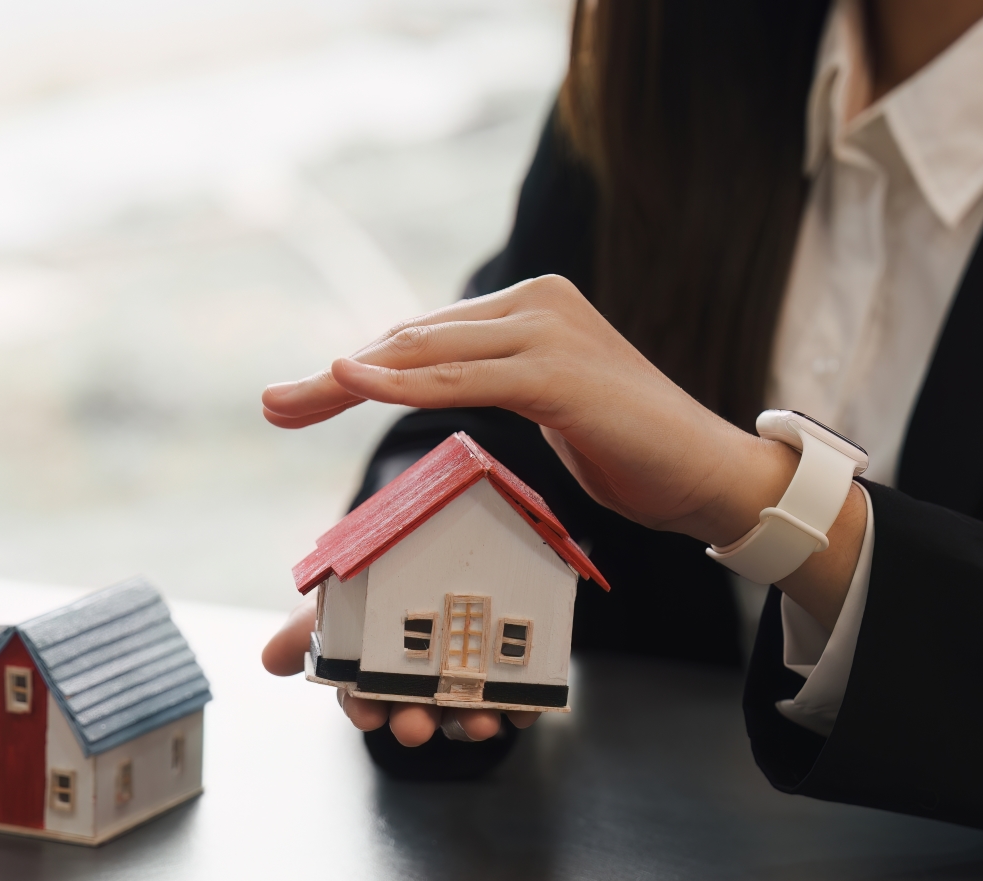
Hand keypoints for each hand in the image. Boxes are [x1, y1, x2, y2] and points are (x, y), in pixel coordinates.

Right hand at [260, 597, 535, 747]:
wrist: (447, 540)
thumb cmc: (383, 580)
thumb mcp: (343, 596)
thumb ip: (308, 629)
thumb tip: (270, 660)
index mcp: (376, 670)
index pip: (362, 696)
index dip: (362, 708)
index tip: (365, 715)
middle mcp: (418, 683)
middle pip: (414, 711)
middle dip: (414, 721)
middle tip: (415, 726)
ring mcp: (465, 682)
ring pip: (465, 711)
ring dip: (470, 721)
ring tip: (480, 721)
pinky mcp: (510, 675)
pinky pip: (519, 697)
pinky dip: (523, 705)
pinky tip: (526, 706)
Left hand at [261, 275, 864, 628]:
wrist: (708, 474)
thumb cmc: (631, 450)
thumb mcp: (549, 409)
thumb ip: (497, 383)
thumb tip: (438, 383)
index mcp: (527, 309)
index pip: (424, 336)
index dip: (358, 367)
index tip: (299, 397)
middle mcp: (534, 304)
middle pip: (412, 339)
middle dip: (336, 377)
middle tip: (274, 404)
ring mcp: (547, 332)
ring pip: (426, 353)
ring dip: (350, 380)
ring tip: (290, 403)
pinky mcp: (559, 371)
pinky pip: (464, 377)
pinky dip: (404, 381)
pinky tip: (353, 383)